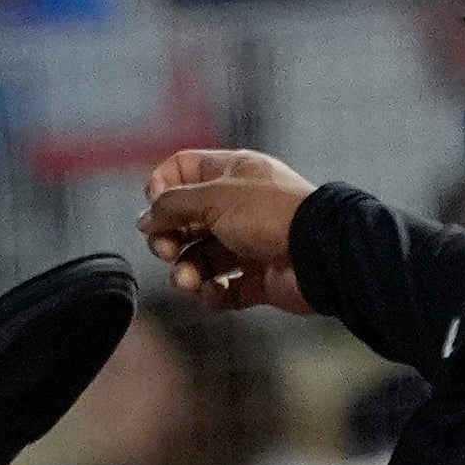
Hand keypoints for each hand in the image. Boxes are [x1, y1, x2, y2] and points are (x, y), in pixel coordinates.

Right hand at [141, 148, 317, 315]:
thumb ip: (173, 205)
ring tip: (187, 280)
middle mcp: (237, 206)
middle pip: (184, 220)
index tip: (156, 208)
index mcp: (232, 174)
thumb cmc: (274, 215)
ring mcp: (247, 243)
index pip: (182, 170)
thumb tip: (146, 218)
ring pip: (199, 259)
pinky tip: (214, 292)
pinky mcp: (256, 279)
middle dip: (168, 237)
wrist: (318, 254)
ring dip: (186, 272)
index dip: (161, 187)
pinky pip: (221, 289)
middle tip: (166, 249)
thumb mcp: (214, 197)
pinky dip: (212, 294)